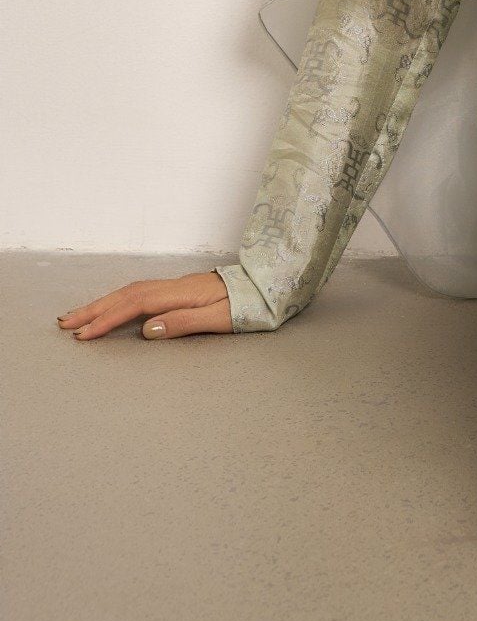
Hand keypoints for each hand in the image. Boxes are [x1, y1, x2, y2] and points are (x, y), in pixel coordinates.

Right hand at [57, 272, 232, 340]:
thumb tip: (146, 329)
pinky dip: (120, 301)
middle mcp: (174, 286)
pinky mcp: (178, 290)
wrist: (267, 286)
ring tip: (78, 318)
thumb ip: (183, 323)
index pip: (136, 305)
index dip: (108, 319)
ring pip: (131, 291)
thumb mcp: (219, 319)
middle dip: (94, 309)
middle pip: (127, 294)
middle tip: (65, 323)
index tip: (85, 335)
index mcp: (182, 293)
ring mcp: (175, 286)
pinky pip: (140, 293)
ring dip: (103, 303)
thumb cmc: (247, 306)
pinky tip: (111, 309)